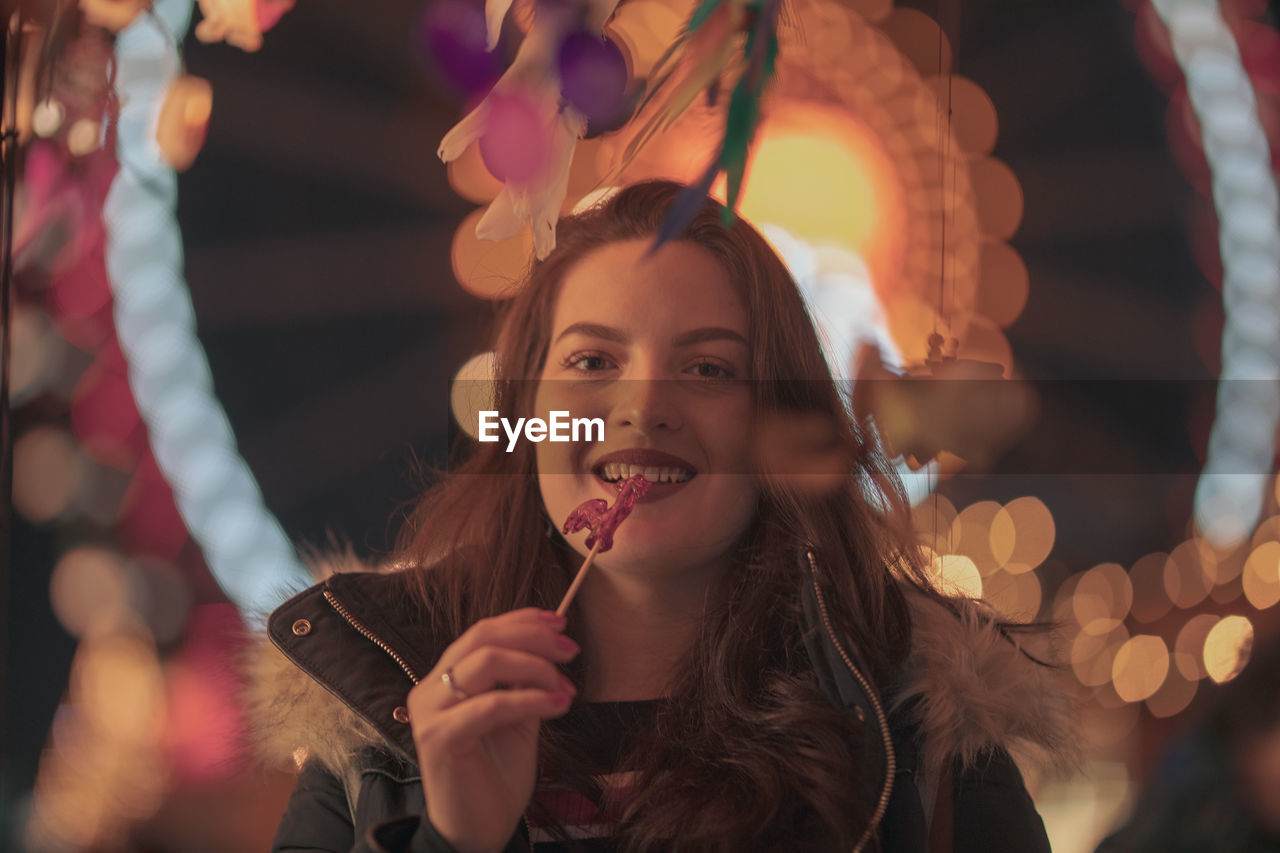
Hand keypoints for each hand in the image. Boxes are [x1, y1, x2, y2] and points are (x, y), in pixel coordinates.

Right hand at [408, 608, 578, 852]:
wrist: (477, 831)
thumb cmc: (496, 775)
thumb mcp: (517, 717)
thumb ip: (523, 682)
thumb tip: (550, 644)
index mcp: (445, 679)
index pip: (482, 631)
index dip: (523, 620)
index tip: (561, 622)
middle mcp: (430, 688)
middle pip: (483, 637)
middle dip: (534, 638)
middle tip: (570, 651)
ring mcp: (430, 712)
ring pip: (487, 662)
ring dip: (537, 668)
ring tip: (565, 688)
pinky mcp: (439, 738)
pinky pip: (491, 704)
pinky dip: (531, 699)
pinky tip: (558, 704)